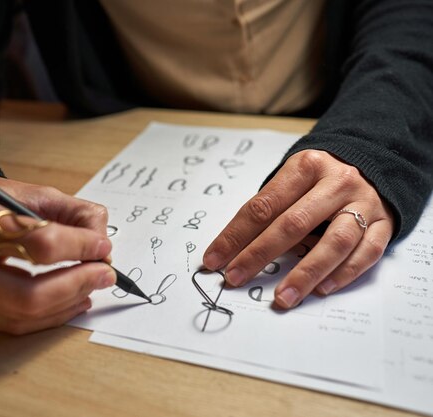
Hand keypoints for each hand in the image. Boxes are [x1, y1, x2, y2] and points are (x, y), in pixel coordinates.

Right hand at [0, 177, 115, 334]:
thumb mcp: (30, 192)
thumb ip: (72, 213)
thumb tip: (102, 247)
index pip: (34, 242)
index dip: (77, 246)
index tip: (101, 245)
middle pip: (27, 292)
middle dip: (76, 284)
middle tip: (105, 274)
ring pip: (25, 314)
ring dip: (69, 301)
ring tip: (93, 284)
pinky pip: (17, 325)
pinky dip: (53, 315)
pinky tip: (74, 300)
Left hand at [203, 150, 394, 307]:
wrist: (375, 166)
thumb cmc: (321, 180)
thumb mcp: (293, 181)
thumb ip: (269, 210)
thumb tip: (232, 249)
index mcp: (306, 167)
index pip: (263, 206)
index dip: (235, 235)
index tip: (214, 259)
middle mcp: (337, 182)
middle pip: (293, 223)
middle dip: (259, 255)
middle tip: (235, 278)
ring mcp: (364, 203)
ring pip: (334, 242)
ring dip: (305, 274)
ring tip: (282, 297)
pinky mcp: (384, 224)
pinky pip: (366, 252)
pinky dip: (343, 273)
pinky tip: (321, 289)